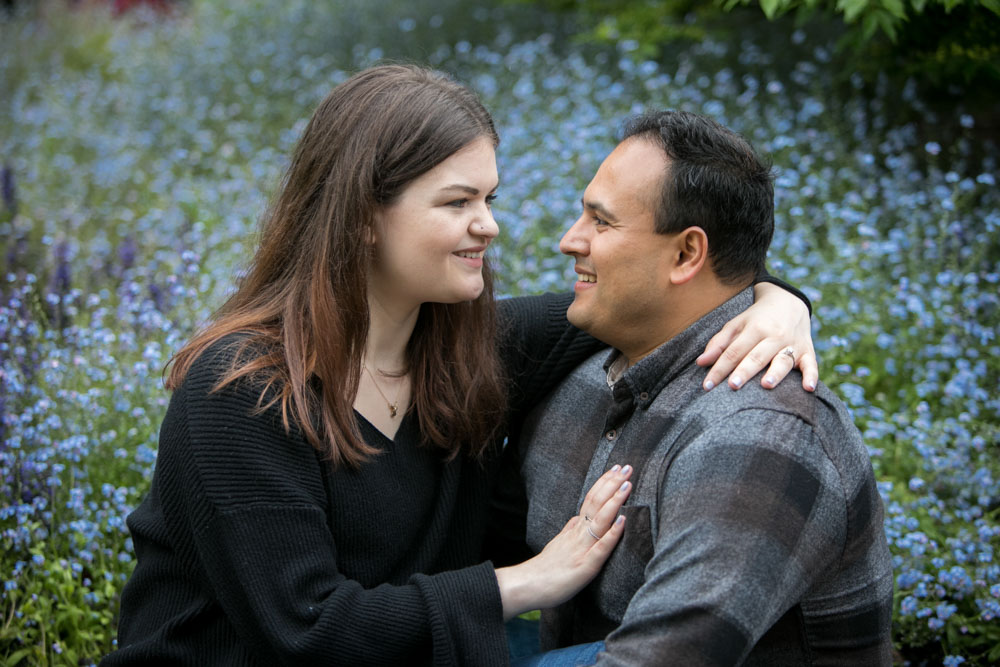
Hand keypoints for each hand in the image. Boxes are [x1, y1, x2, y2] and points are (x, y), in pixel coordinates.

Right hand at [495, 465, 631, 619]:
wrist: (527, 586)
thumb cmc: (544, 569)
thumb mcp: (557, 544)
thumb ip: (568, 531)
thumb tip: (577, 518)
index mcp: (574, 530)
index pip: (590, 500)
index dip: (604, 484)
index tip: (616, 469)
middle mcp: (578, 534)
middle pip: (596, 503)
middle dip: (613, 484)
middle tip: (626, 467)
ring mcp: (582, 549)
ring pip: (600, 520)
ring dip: (614, 501)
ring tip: (627, 484)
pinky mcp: (585, 566)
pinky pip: (601, 548)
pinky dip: (613, 533)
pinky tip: (623, 521)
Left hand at [695, 282, 817, 391]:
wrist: (790, 303)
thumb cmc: (757, 319)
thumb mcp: (736, 325)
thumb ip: (718, 343)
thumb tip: (701, 362)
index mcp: (754, 328)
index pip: (733, 351)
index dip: (719, 368)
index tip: (707, 386)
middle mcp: (774, 336)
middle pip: (757, 356)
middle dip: (744, 371)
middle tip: (733, 386)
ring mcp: (792, 344)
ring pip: (783, 360)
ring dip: (775, 373)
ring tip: (766, 385)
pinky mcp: (808, 351)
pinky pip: (811, 364)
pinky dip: (812, 376)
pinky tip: (809, 388)